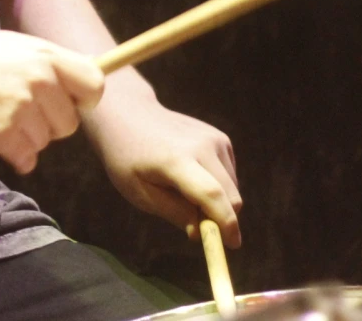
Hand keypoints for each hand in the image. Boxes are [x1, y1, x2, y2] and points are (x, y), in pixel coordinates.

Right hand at [0, 31, 103, 172]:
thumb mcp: (14, 46)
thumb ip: (49, 61)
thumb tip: (90, 72)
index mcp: (45, 55)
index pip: (93, 84)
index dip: (85, 99)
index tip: (71, 103)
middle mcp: (39, 80)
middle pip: (70, 123)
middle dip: (50, 124)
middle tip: (21, 112)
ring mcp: (22, 108)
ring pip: (46, 142)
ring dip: (27, 139)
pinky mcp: (4, 135)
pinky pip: (27, 159)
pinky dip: (15, 156)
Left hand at [86, 91, 241, 246]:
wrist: (130, 115)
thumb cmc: (128, 158)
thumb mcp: (139, 192)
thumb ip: (172, 212)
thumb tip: (200, 232)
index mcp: (175, 160)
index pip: (211, 194)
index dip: (225, 223)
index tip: (232, 245)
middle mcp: (201, 145)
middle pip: (230, 195)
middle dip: (223, 219)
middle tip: (198, 226)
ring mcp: (214, 138)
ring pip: (232, 188)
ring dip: (218, 202)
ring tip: (183, 193)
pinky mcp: (220, 138)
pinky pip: (229, 175)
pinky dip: (219, 186)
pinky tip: (192, 176)